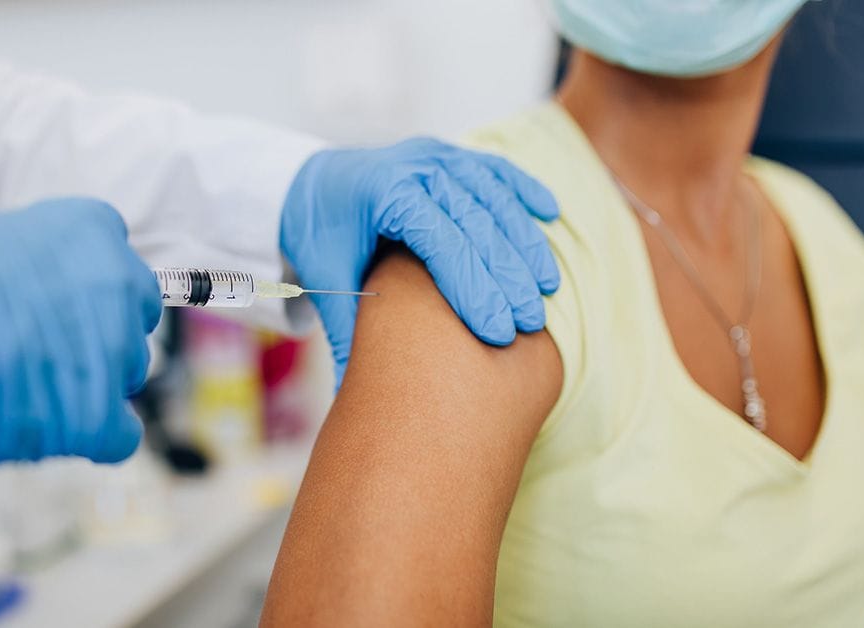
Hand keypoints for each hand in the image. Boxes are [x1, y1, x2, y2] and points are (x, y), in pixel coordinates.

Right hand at [0, 199, 160, 489]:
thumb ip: (28, 257)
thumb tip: (18, 277)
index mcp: (92, 230)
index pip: (114, 252)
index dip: (85, 280)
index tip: (55, 296)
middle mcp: (120, 285)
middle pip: (134, 311)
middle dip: (102, 328)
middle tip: (50, 342)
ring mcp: (119, 352)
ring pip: (129, 369)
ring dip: (95, 377)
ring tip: (36, 384)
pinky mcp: (104, 415)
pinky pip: (122, 431)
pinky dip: (97, 434)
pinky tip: (58, 429)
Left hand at [280, 138, 560, 383]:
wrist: (313, 184)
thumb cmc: (322, 235)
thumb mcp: (326, 278)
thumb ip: (347, 332)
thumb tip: (351, 398)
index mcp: (382, 192)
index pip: (438, 241)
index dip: (472, 287)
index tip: (498, 331)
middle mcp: (414, 167)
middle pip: (475, 220)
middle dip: (507, 273)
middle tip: (531, 322)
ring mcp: (436, 156)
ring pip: (493, 195)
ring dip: (524, 240)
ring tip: (547, 287)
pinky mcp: (452, 155)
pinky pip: (496, 170)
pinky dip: (525, 190)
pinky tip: (551, 215)